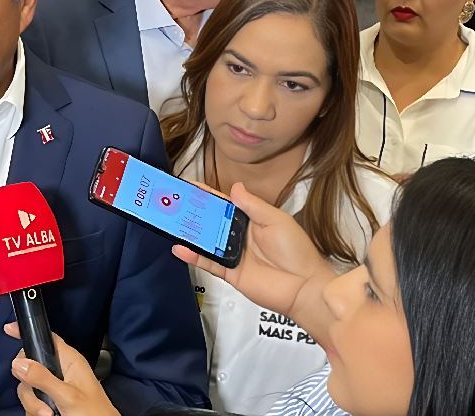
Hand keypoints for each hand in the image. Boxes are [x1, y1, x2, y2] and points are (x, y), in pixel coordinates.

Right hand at [5, 323, 119, 415]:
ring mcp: (54, 386)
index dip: (28, 332)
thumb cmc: (95, 413)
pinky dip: (35, 411)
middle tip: (41, 404)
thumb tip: (18, 363)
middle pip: (30, 366)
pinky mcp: (50, 400)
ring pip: (29, 387)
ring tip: (48, 415)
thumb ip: (43, 378)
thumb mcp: (67, 395)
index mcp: (69, 360)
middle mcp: (60, 370)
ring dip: (34, 404)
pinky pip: (32, 401)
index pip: (45, 338)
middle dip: (30, 387)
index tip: (8, 329)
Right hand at [172, 183, 335, 325]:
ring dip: (189, 233)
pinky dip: (193, 256)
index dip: (207, 195)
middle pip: (210, 221)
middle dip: (192, 213)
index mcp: (251, 219)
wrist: (304, 286)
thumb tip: (234, 187)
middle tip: (172, 204)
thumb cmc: (297, 251)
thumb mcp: (276, 220)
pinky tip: (180, 248)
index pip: (224, 204)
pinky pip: (207, 263)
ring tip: (170, 223)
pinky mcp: (229, 273)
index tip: (189, 187)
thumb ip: (252, 204)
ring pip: (205, 241)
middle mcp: (239, 235)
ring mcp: (233, 254)